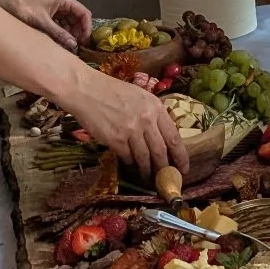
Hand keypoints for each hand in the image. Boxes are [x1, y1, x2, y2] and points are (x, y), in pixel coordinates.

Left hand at [5, 0, 91, 49]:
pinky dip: (58, 35)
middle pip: (77, 20)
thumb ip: (58, 33)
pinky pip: (58, 26)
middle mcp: (61, 3)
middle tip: (74, 48)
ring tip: (64, 48)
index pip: (84, 14)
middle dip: (77, 34)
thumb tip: (73, 45)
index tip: (85, 42)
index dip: (87, 28)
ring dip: (67, 36)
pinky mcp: (46, 15)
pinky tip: (56, 43)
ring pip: (67, 24)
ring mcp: (54, 9)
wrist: (0, 0)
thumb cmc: (20, 4)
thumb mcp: (41, 21)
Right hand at [67, 70, 186, 178]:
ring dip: (148, 170)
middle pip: (162, 151)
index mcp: (156, 107)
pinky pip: (128, 157)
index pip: (174, 137)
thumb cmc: (112, 91)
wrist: (86, 89)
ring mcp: (131, 130)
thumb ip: (153, 113)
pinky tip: (132, 166)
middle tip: (167, 178)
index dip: (180, 156)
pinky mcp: (116, 139)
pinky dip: (131, 164)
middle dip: (166, 168)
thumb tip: (162, 135)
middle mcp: (147, 119)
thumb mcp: (140, 96)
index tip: (183, 168)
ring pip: (145, 158)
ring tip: (149, 177)